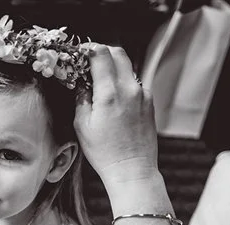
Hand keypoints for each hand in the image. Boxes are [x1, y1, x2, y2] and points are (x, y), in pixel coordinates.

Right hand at [74, 45, 158, 186]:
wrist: (132, 169)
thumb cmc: (105, 152)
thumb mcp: (82, 125)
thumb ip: (81, 99)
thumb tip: (81, 84)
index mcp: (110, 94)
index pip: (101, 55)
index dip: (88, 49)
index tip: (80, 53)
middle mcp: (129, 89)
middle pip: (118, 53)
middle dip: (103, 52)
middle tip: (90, 61)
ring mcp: (142, 94)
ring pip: (127, 68)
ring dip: (113, 69)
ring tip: (100, 84)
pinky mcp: (149, 102)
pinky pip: (134, 83)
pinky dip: (122, 84)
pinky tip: (113, 100)